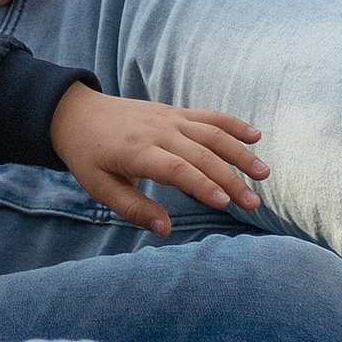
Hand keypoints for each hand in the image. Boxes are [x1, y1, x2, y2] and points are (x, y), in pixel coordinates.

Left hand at [49, 84, 266, 233]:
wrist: (78, 114)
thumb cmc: (89, 156)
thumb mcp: (100, 188)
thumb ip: (133, 209)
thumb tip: (164, 230)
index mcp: (138, 152)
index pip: (177, 169)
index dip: (202, 185)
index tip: (225, 203)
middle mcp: (158, 132)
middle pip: (202, 154)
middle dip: (230, 179)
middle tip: (252, 203)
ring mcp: (170, 119)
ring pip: (212, 134)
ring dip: (240, 153)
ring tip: (263, 174)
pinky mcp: (176, 112)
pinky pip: (209, 116)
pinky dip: (233, 124)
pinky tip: (256, 136)